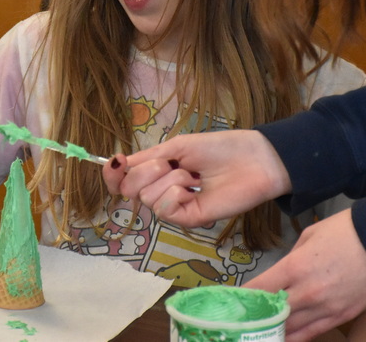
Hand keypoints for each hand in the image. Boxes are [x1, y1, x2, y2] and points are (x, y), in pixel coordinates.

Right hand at [102, 129, 290, 226]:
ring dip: (170, 178)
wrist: (253, 160)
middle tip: (172, 162)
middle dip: (147, 170)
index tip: (115, 163)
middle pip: (130, 188)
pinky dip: (175, 194)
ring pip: (148, 197)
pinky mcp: (189, 219)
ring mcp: (176, 206)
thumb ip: (146, 158)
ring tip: (193, 175)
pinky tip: (194, 188)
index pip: (123, 180)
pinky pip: (165, 210)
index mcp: (157, 172)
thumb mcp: (176, 146)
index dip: (112, 174)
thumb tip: (115, 162)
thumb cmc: (218, 148)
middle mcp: (162, 191)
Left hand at [247, 209, 365, 341]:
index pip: (258, 290)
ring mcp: (326, 308)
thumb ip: (293, 257)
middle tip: (241, 321)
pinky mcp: (342, 316)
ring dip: (272, 331)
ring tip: (258, 332)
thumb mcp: (310, 235)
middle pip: (271, 314)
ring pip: (291, 329)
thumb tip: (284, 271)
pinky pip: (313, 333)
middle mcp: (307, 292)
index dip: (242, 298)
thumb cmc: (347, 230)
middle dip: (254, 318)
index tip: (231, 302)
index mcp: (295, 267)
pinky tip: (283, 338)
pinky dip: (297, 337)